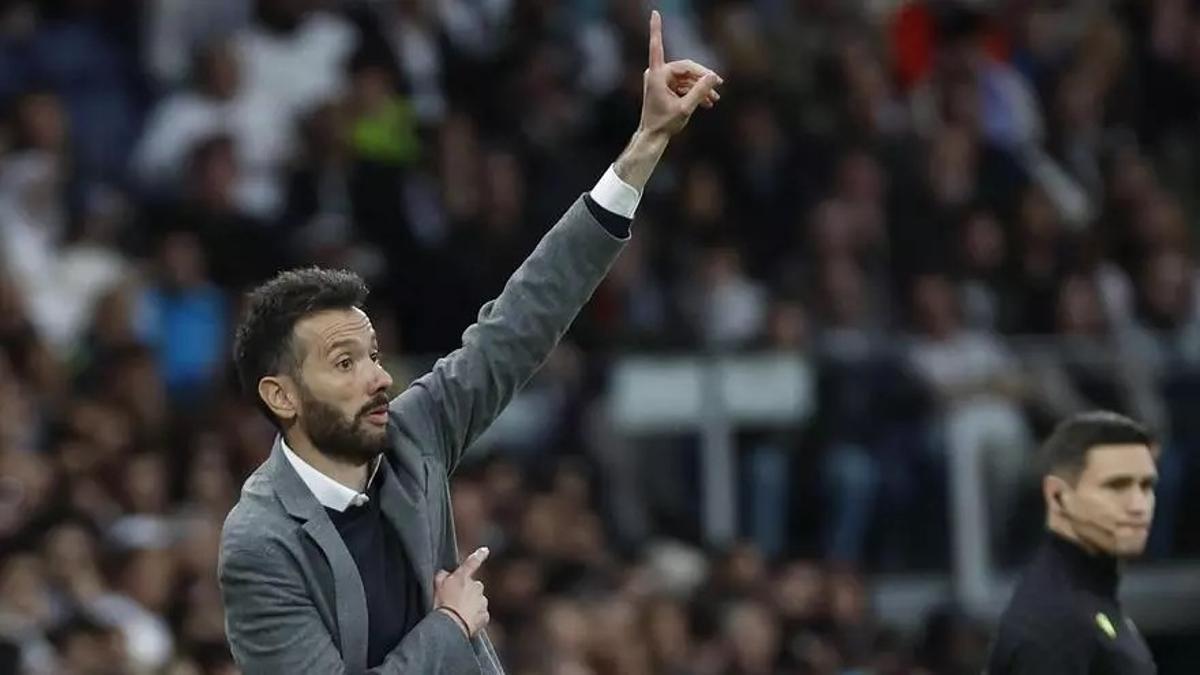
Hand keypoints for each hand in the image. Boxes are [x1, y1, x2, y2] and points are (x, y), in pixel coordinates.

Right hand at [433, 547, 489, 637]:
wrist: (451, 626)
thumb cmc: (441, 606)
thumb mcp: (436, 587)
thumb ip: (441, 576)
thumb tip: (445, 572)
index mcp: (463, 578)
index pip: (472, 563)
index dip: (479, 555)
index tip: (485, 550)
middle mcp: (476, 587)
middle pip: (474, 587)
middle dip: (468, 592)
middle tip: (456, 602)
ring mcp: (482, 601)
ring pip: (478, 601)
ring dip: (471, 606)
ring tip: (459, 615)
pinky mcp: (485, 615)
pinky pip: (480, 615)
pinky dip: (474, 618)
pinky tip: (465, 622)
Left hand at [638, 10, 722, 137]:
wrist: (653, 137)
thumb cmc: (664, 124)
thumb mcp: (685, 108)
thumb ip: (700, 91)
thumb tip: (714, 75)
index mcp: (657, 75)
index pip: (658, 46)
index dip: (656, 29)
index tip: (654, 12)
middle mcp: (657, 73)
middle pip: (685, 67)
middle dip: (702, 77)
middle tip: (719, 84)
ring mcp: (661, 80)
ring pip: (686, 77)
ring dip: (701, 87)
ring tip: (716, 99)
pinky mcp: (665, 87)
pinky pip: (683, 85)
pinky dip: (695, 92)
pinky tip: (709, 102)